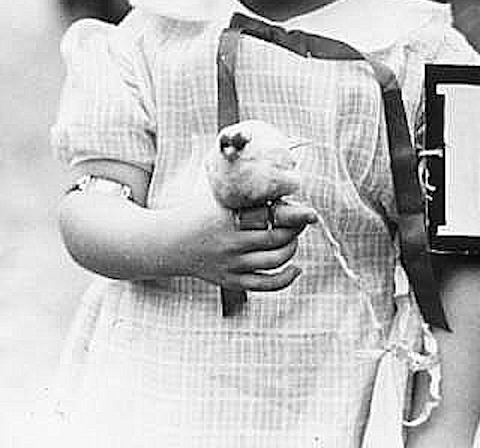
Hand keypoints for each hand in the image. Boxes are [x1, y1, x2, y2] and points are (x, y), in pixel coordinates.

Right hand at [168, 195, 316, 291]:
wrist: (169, 243)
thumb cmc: (198, 214)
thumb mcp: (219, 199)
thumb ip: (246, 196)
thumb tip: (284, 195)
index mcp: (228, 216)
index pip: (271, 215)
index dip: (295, 214)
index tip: (310, 212)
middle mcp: (231, 241)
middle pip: (278, 237)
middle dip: (295, 229)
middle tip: (299, 222)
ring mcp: (231, 264)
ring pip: (276, 259)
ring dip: (291, 248)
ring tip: (291, 239)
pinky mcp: (231, 281)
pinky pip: (266, 284)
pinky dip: (286, 278)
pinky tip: (295, 268)